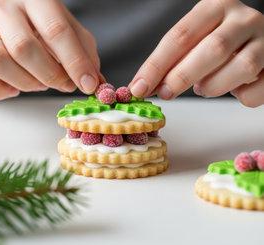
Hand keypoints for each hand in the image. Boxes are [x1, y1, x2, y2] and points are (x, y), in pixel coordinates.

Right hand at [0, 0, 101, 99]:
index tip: (87, 84)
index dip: (74, 61)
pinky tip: (13, 88)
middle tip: (64, 84)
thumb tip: (97, 84)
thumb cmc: (44, 30)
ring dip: (25, 83)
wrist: (8, 26)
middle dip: (50, 75)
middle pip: (23, 48)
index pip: (56, 30)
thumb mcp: (71, 33)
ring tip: (39, 82)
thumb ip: (85, 55)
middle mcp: (6, 9)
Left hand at [129, 0, 263, 106]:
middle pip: (212, 49)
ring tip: (203, 88)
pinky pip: (255, 90)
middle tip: (165, 93)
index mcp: (216, 5)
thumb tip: (142, 86)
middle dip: (182, 77)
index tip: (139, 87)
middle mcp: (244, 18)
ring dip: (213, 86)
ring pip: (240, 67)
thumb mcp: (196, 39)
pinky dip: (240, 97)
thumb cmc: (220, 42)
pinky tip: (233, 89)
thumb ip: (173, 59)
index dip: (156, 65)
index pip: (180, 35)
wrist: (262, 42)